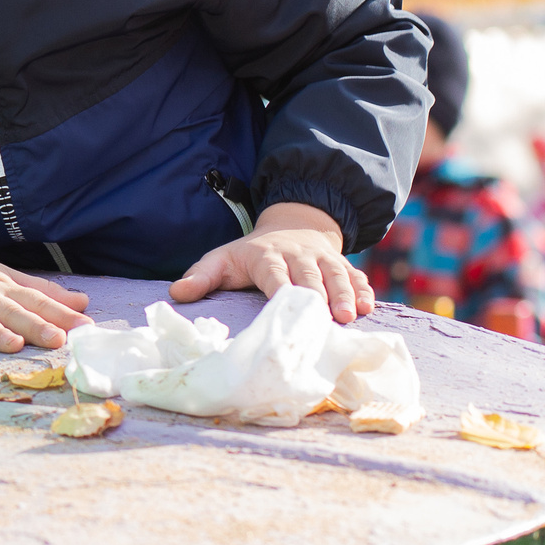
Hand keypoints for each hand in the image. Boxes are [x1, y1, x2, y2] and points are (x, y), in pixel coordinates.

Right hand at [0, 248, 91, 353]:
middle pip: (10, 310)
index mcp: (3, 285)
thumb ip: (42, 291)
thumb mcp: (6, 277)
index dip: (60, 313)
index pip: (36, 299)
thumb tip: (82, 302)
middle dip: (33, 324)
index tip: (85, 326)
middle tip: (57, 339)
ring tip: (13, 345)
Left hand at [171, 201, 374, 323]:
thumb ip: (201, 276)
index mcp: (265, 256)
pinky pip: (355, 275)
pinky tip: (368, 306)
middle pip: (310, 274)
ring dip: (344, 294)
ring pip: (336, 274)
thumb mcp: (222, 260)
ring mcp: (322, 258)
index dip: (281, 286)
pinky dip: (363, 289)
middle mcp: (297, 255)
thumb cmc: (250, 254)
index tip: (285, 303)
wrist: (290, 226)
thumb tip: (176, 294)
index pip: (273, 272)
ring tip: (350, 315)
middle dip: (319, 294)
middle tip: (329, 317)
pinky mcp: (341, 263)